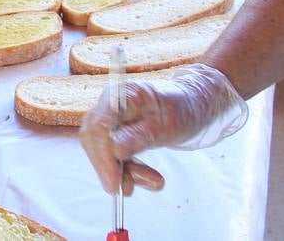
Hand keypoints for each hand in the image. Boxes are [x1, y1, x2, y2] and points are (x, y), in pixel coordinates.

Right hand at [79, 63, 248, 194]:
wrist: (190, 104)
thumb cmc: (181, 109)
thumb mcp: (166, 125)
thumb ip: (138, 137)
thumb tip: (114, 150)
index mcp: (121, 96)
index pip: (98, 127)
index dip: (102, 156)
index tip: (113, 183)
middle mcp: (109, 105)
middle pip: (94, 139)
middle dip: (109, 167)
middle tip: (129, 188)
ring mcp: (110, 118)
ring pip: (101, 150)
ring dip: (122, 171)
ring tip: (152, 182)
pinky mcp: (115, 131)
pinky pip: (112, 154)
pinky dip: (128, 169)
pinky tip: (147, 178)